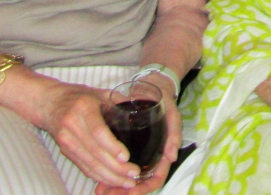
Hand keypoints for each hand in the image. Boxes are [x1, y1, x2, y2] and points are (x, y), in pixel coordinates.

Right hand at [37, 82, 139, 189]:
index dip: (112, 146)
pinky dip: (98, 176)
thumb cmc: (78, 96)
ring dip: (109, 176)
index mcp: (83, 108)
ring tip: (128, 182)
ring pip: (89, 164)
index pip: (98, 131)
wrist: (48, 103)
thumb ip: (119, 102)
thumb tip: (143, 111)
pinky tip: (112, 180)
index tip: (126, 157)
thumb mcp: (99, 93)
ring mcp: (66, 141)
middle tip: (134, 174)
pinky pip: (83, 166)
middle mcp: (72, 126)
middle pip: (95, 152)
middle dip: (116, 168)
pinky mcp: (65, 151)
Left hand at [94, 78, 181, 194]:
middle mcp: (151, 158)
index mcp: (163, 154)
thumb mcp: (172, 115)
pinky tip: (97, 175)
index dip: (144, 188)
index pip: (156, 178)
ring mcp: (139, 153)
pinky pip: (118, 165)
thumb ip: (174, 134)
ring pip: (126, 177)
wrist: (151, 87)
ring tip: (100, 189)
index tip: (130, 191)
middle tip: (107, 193)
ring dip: (114, 184)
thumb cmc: (163, 101)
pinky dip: (108, 172)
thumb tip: (172, 157)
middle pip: (138, 183)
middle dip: (123, 191)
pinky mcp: (127, 146)